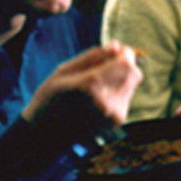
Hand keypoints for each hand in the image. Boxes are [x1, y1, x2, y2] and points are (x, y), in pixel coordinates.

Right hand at [22, 41, 141, 125]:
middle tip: (108, 63)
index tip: (115, 51)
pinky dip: (117, 90)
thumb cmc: (50, 98)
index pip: (125, 64)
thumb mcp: (64, 71)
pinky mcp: (117, 121)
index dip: (124, 54)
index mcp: (90, 86)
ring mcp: (114, 114)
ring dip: (120, 77)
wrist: (46, 135)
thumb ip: (92, 56)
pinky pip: (126, 96)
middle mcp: (106, 101)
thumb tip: (116, 45)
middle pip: (134, 73)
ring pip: (132, 84)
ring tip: (98, 82)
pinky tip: (99, 96)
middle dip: (125, 64)